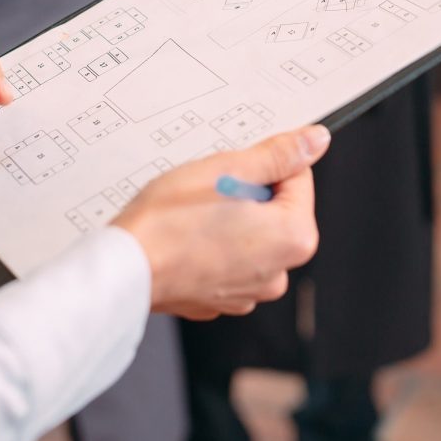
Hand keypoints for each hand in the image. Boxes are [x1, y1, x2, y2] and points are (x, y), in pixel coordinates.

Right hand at [113, 125, 329, 318]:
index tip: (234, 170)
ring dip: (231, 218)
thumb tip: (315, 141)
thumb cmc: (168, 222)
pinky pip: (229, 259)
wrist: (125, 269)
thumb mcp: (228, 170)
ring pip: (251, 233)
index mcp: (294, 238)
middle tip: (210, 192)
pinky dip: (214, 245)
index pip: (297, 177)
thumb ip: (279, 155)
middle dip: (247, 193)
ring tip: (196, 215)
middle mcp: (279, 272)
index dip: (262, 165)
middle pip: (276, 208)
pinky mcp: (222, 298)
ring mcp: (250, 291)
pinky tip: (188, 237)